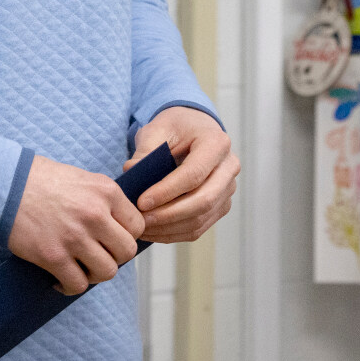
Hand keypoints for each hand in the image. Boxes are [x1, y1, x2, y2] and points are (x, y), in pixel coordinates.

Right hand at [6, 155, 143, 295]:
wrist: (3, 185)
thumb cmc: (40, 180)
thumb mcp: (81, 178)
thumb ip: (103, 200)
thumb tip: (120, 225)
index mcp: (105, 191)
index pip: (137, 226)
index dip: (126, 235)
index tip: (112, 239)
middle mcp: (94, 214)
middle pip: (126, 252)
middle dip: (114, 257)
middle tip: (97, 254)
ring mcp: (74, 237)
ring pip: (106, 272)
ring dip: (94, 274)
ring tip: (80, 267)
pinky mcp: (53, 256)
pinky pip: (77, 284)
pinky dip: (71, 287)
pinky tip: (61, 280)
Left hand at [127, 107, 238, 243]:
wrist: (193, 129)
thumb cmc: (175, 127)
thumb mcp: (157, 128)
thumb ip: (145, 150)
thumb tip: (130, 171)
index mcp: (217, 143)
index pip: (194, 174)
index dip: (167, 191)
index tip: (141, 202)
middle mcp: (229, 168)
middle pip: (203, 201)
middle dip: (169, 214)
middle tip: (141, 219)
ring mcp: (228, 190)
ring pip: (201, 218)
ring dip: (169, 228)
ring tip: (142, 227)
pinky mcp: (220, 206)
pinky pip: (199, 227)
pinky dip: (174, 233)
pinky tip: (153, 231)